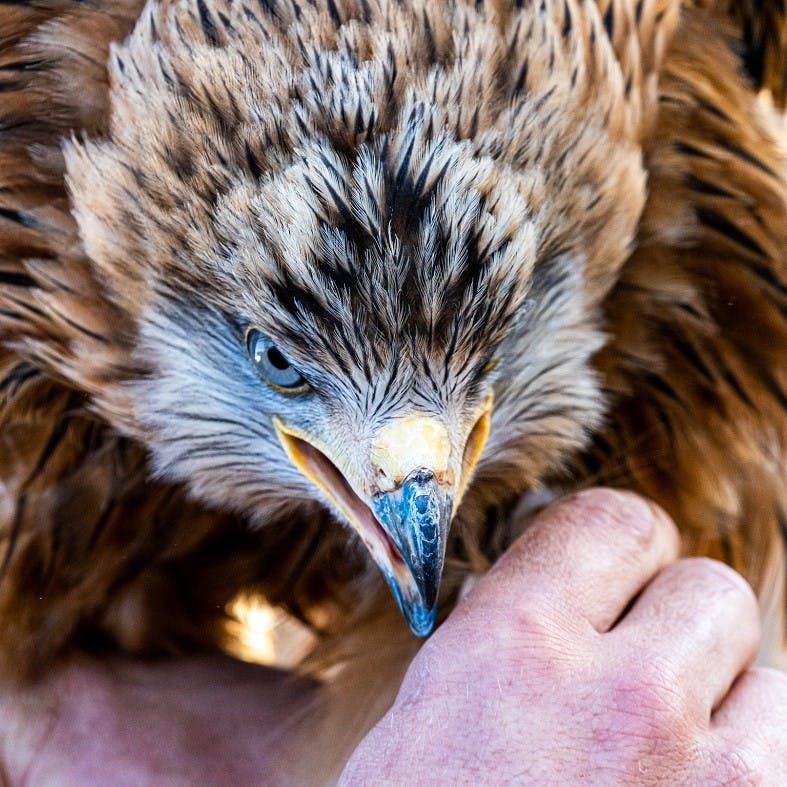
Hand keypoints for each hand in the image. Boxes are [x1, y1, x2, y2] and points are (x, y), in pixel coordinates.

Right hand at [341, 489, 786, 784]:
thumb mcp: (428, 718)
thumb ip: (502, 635)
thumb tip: (558, 586)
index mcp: (514, 647)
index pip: (615, 521)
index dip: (622, 544)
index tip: (616, 573)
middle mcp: (621, 698)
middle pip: (713, 590)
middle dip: (680, 625)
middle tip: (641, 670)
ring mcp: (712, 784)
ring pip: (776, 686)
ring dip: (731, 716)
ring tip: (671, 765)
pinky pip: (784, 763)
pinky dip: (749, 776)